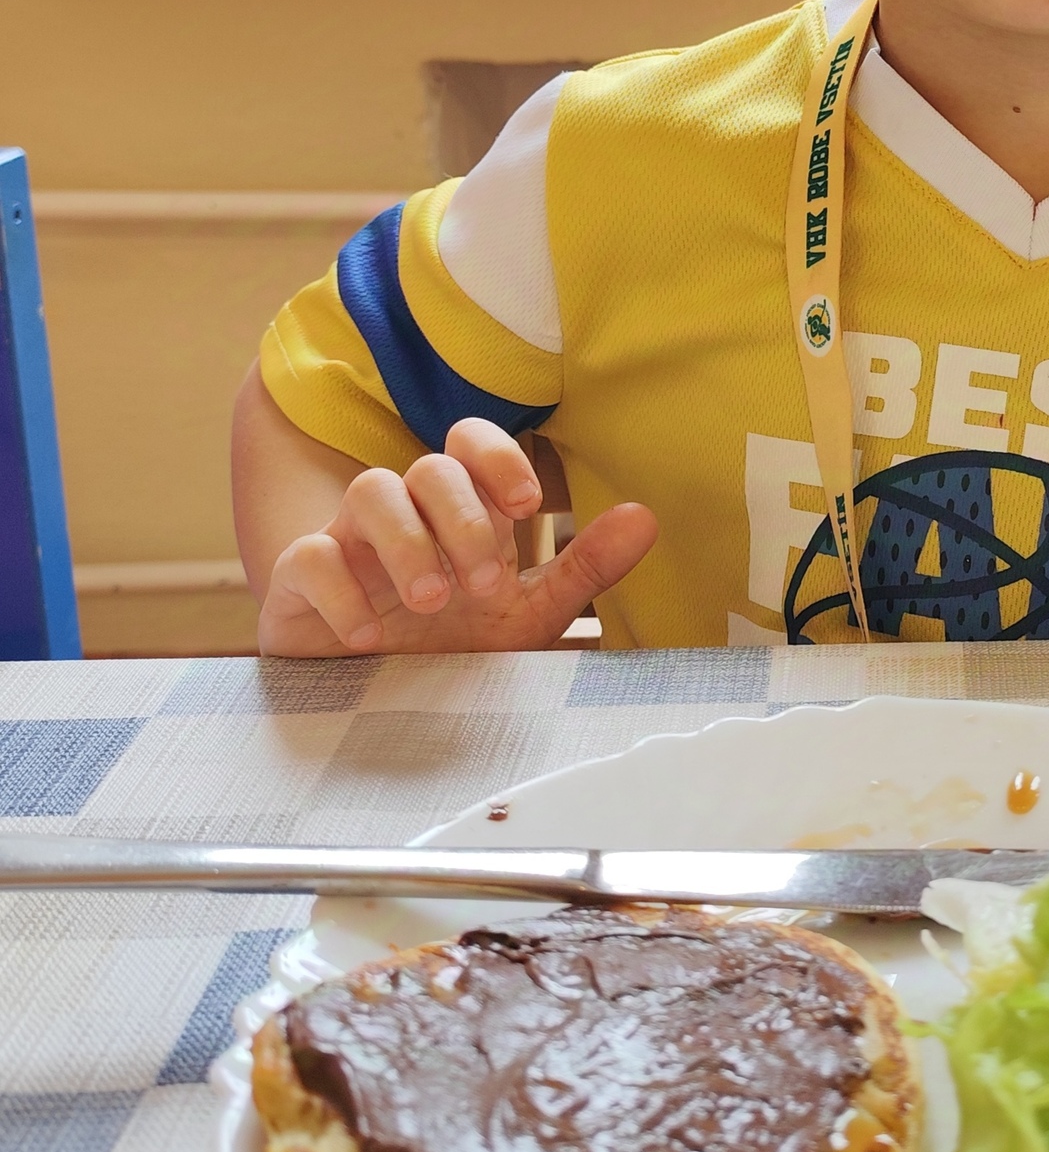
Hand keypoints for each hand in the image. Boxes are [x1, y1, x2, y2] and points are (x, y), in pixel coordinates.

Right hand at [257, 417, 657, 655]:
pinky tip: (368, 638)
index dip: (497, 457)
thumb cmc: (450, 650)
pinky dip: (340, 591)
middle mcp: (404, 516)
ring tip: (433, 602)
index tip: (529, 504)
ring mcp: (348, 543)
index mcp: (458, 513)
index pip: (470, 443)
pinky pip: (307, 559)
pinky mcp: (299, 584)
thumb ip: (581, 570)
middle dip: (462, 518)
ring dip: (407, 542)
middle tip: (485, 586)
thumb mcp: (524, 616)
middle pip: (428, 468)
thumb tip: (646, 518)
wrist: (368, 708)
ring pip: (369, 492)